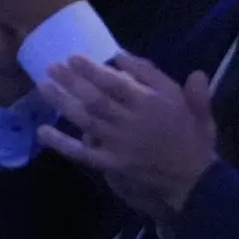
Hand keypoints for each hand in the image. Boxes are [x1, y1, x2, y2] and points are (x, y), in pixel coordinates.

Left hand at [36, 53, 218, 213]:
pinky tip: (43, 132)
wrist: (196, 183)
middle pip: (96, 98)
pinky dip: (61, 143)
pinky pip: (83, 153)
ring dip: (63, 102)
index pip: (116, 82)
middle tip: (51, 66)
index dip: (92, 69)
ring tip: (43, 86)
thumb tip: (127, 55)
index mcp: (152, 102)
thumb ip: (162, 77)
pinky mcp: (112, 164)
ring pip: (86, 119)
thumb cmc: (194, 139)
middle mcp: (132, 121)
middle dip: (71, 81)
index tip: (73, 57)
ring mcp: (119, 143)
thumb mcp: (193, 103)